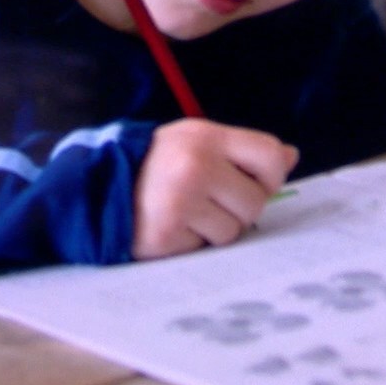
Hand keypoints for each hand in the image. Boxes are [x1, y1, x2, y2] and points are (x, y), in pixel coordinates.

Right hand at [131, 119, 299, 259]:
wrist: (95, 188)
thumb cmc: (154, 166)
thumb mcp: (194, 143)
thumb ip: (240, 151)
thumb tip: (290, 157)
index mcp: (205, 137)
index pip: (270, 155)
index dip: (269, 175)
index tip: (248, 181)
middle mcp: (195, 164)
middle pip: (256, 201)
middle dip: (237, 208)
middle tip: (205, 200)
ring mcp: (180, 200)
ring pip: (234, 231)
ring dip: (214, 229)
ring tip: (184, 213)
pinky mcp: (168, 232)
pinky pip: (205, 248)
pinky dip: (192, 243)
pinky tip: (170, 227)